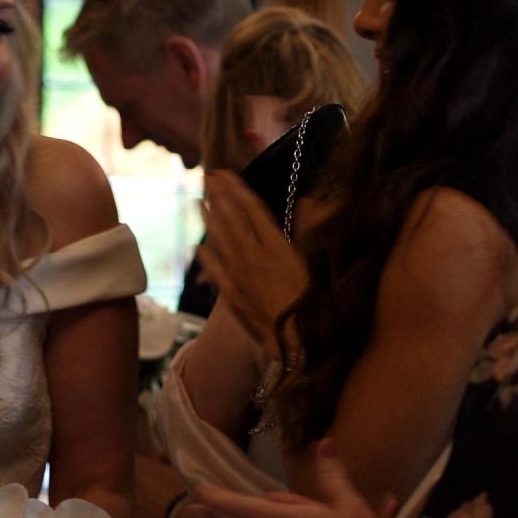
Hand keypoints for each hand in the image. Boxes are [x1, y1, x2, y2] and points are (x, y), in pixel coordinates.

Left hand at [201, 171, 308, 347]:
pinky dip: (204, 256)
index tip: (225, 173)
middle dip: (218, 197)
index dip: (237, 189)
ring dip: (207, 219)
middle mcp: (252, 257)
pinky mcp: (231, 296)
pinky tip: (197, 245)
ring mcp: (238, 276)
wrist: (297, 343)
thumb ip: (311, 229)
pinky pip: (213, 270)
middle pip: (230, 220)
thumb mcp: (319, 261)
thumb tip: (308, 202)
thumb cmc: (315, 302)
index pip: (251, 209)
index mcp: (275, 245)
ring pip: (218, 241)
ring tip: (198, 201)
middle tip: (207, 178)